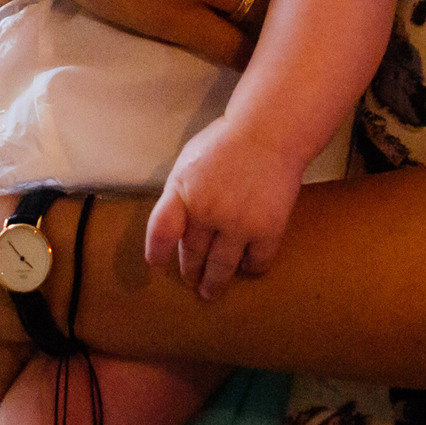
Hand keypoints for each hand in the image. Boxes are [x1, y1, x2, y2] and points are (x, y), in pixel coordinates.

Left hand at [145, 115, 300, 300]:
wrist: (269, 133)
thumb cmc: (225, 144)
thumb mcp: (188, 163)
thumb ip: (179, 195)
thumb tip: (173, 228)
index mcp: (182, 191)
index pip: (160, 230)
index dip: (156, 251)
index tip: (157, 264)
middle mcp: (207, 211)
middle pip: (192, 254)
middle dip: (191, 271)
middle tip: (192, 281)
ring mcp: (238, 224)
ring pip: (221, 268)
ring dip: (214, 283)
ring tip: (211, 291)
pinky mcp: (267, 230)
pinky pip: (256, 262)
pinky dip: (249, 268)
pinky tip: (246, 266)